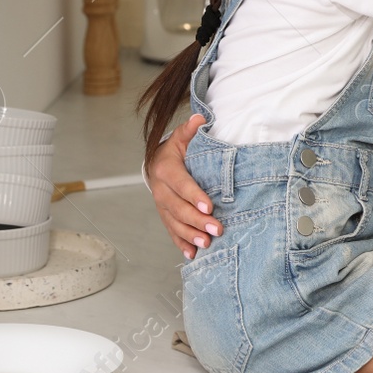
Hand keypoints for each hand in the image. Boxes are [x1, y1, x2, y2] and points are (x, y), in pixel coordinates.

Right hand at [149, 114, 222, 259]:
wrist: (156, 162)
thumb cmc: (176, 150)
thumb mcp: (183, 137)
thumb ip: (191, 129)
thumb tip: (200, 118)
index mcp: (166, 169)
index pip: (182, 185)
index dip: (194, 196)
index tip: (210, 206)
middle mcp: (161, 190)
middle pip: (178, 208)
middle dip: (197, 221)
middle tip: (216, 229)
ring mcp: (161, 205)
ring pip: (174, 223)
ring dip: (190, 235)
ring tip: (206, 244)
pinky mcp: (165, 215)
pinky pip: (171, 231)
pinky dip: (181, 244)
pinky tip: (192, 254)